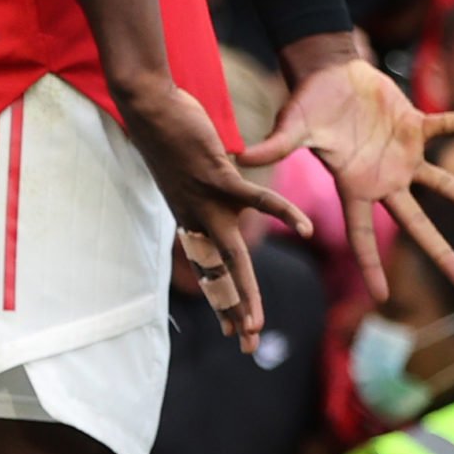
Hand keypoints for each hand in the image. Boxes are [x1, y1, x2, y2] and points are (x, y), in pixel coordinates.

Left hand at [120, 80, 310, 347]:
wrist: (147, 105)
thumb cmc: (171, 133)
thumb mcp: (187, 172)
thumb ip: (207, 188)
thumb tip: (222, 191)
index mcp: (191, 218)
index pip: (209, 269)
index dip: (223, 300)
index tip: (234, 331)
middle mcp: (197, 217)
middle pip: (221, 274)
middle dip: (235, 312)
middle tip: (247, 347)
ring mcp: (206, 200)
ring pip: (232, 257)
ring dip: (246, 292)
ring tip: (257, 323)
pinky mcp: (218, 176)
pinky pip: (259, 200)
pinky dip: (285, 212)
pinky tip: (306, 229)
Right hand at [241, 50, 453, 301]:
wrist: (325, 72)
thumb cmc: (306, 103)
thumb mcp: (292, 127)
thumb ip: (276, 144)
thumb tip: (242, 156)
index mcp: (355, 186)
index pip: (362, 234)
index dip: (370, 266)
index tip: (382, 298)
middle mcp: (384, 178)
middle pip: (417, 225)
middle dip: (441, 254)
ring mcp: (404, 155)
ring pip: (447, 187)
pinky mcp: (416, 126)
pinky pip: (449, 126)